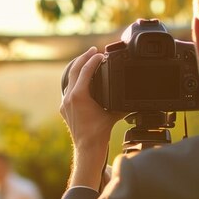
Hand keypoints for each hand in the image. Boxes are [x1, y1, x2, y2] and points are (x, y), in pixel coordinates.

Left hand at [60, 47, 124, 188]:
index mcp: (79, 96)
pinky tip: (82, 80)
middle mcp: (69, 97)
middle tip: (93, 50)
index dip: (94, 60)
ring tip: (86, 60)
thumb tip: (134, 97)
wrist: (87, 148)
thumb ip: (122, 103)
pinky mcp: (64, 108)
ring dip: (78, 68)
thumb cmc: (99, 133)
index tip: (101, 54)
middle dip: (84, 58)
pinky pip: (68, 89)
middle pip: (74, 70)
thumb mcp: (113, 114)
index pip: (86, 70)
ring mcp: (65, 103)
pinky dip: (75, 81)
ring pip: (69, 79)